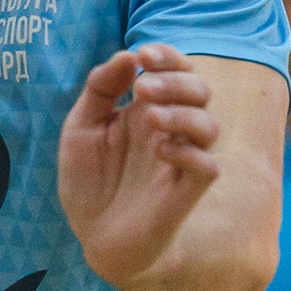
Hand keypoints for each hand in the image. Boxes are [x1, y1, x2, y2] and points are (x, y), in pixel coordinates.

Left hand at [59, 44, 220, 290]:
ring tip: (150, 118)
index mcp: (146, 108)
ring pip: (209, 125)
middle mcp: (170, 131)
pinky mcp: (186, 193)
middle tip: (142, 89)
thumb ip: (100, 89)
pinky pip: (207, 167)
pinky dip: (189, 153)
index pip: (175, 70)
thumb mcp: (80, 128)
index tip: (144, 54)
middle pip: (199, 90)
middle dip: (175, 81)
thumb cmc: (88, 181)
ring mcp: (180, 161)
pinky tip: (161, 152)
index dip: (168, 55)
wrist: (92, 236)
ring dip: (183, 113)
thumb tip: (128, 55)